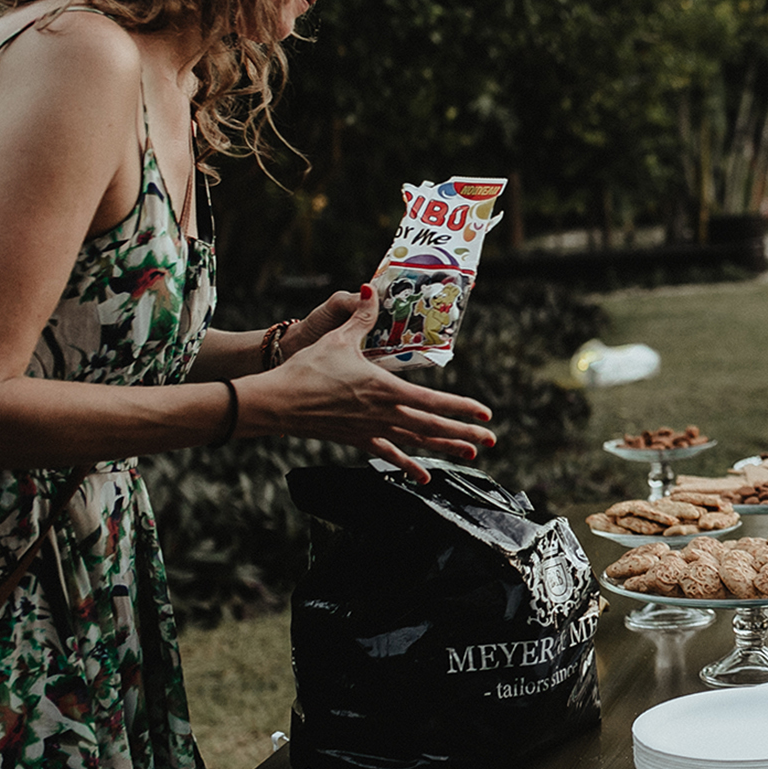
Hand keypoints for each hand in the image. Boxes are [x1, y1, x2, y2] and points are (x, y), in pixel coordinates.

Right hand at [258, 287, 494, 482]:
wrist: (276, 403)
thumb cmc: (306, 370)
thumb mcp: (338, 339)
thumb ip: (361, 317)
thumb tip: (371, 290)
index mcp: (384, 389)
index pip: (433, 401)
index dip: (462, 408)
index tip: (485, 413)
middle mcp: (383, 413)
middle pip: (432, 426)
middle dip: (464, 433)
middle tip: (491, 439)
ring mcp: (371, 430)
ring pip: (417, 442)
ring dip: (445, 448)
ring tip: (470, 453)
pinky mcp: (357, 440)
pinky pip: (389, 455)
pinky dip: (409, 467)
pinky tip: (424, 477)